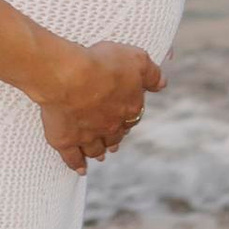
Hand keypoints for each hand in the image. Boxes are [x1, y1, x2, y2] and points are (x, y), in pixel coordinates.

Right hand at [36, 40, 165, 173]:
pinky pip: (72, 157)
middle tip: (113, 143)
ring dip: (98, 152)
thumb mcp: (136, 59)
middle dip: (114, 139)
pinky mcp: (65, 140)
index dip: (129, 118)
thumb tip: (163, 83)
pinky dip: (76, 164)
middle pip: (114, 137)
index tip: (126, 120)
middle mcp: (110, 127)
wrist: (70, 77)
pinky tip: (80, 168)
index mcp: (129, 109)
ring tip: (99, 156)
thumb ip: (152, 73)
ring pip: (95, 149)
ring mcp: (87, 136)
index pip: (132, 117)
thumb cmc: (102, 64)